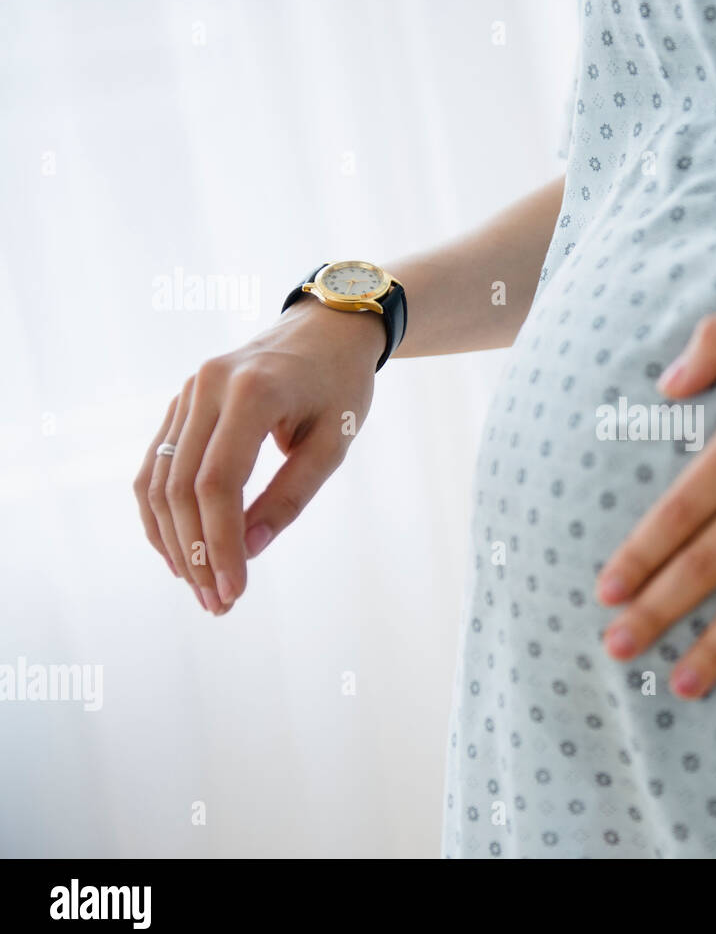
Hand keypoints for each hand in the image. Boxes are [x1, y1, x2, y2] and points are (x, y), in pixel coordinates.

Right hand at [134, 303, 384, 613]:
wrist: (325, 330)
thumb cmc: (339, 387)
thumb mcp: (332, 443)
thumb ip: (291, 497)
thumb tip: (250, 552)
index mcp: (252, 392)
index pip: (218, 483)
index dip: (221, 543)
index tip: (234, 591)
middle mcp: (207, 386)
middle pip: (180, 487)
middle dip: (196, 553)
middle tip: (217, 603)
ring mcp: (186, 392)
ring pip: (158, 479)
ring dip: (173, 540)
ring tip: (199, 586)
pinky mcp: (180, 403)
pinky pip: (156, 464)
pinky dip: (161, 512)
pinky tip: (180, 550)